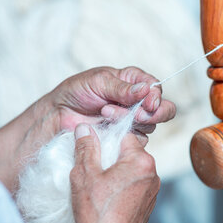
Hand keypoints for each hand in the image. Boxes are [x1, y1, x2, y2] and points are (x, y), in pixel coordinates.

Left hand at [50, 66, 175, 141]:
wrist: (59, 114)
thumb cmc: (77, 91)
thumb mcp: (99, 82)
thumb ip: (123, 88)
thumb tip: (146, 90)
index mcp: (133, 81)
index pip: (156, 88)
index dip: (156, 97)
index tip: (148, 103)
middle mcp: (137, 101)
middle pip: (163, 110)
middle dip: (153, 114)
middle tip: (137, 115)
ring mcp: (132, 120)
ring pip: (150, 126)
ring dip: (129, 121)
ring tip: (105, 113)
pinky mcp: (126, 138)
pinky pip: (137, 141)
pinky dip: (124, 136)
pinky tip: (106, 128)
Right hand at [70, 124, 159, 222]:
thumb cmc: (96, 212)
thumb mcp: (85, 174)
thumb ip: (86, 147)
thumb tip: (84, 128)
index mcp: (141, 161)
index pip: (126, 136)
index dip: (108, 139)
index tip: (95, 148)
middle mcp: (153, 173)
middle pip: (130, 153)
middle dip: (113, 157)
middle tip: (94, 169)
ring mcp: (152, 191)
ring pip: (133, 170)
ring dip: (118, 173)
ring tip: (100, 186)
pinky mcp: (148, 205)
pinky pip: (136, 187)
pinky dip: (123, 188)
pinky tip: (108, 198)